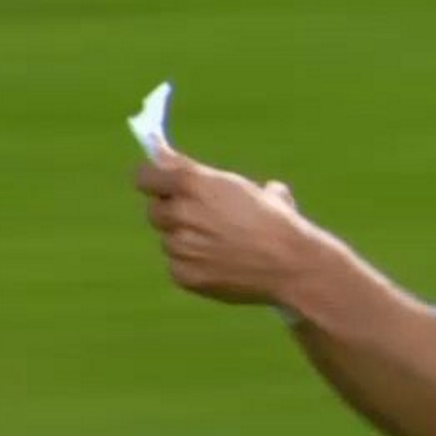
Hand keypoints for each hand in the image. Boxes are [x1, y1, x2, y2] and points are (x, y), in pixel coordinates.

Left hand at [134, 144, 319, 305]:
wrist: (290, 264)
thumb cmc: (274, 219)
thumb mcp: (242, 186)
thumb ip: (204, 176)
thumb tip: (173, 160)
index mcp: (193, 182)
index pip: (144, 176)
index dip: (152, 179)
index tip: (158, 183)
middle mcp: (181, 212)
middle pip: (155, 210)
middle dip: (172, 212)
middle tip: (198, 216)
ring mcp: (180, 246)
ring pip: (169, 240)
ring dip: (186, 240)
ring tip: (222, 245)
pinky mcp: (183, 275)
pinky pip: (178, 266)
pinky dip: (193, 265)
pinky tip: (222, 264)